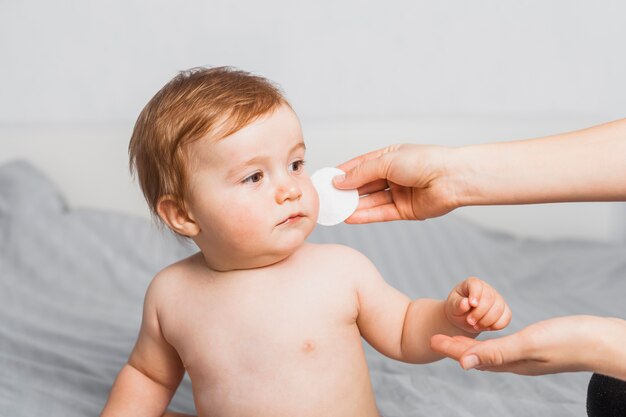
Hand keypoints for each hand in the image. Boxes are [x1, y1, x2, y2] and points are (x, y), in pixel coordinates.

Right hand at [333, 144, 461, 222]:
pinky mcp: (405, 210)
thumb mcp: (386, 161)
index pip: (360, 165)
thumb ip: (361, 173)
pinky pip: (381, 213)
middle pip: (364, 185)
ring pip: (371, 200)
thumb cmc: (424, 161)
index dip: (343, 173)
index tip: (326, 180)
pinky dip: (365, 215)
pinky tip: (350, 217)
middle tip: (327, 198)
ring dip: (353, 205)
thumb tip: (340, 181)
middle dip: (346, 191)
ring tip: (335, 210)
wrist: (452, 178)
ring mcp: (399, 193)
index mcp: (390, 157)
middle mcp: (394, 175)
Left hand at [430, 316, 625, 379]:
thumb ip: (497, 353)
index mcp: (512, 362)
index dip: (452, 347)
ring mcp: (529, 357)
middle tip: (436, 338)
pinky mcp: (539, 348)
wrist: (604, 342)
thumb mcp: (530, 344)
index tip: (432, 339)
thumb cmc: (570, 341)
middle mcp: (518, 362)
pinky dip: (493, 343)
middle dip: (456, 347)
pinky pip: (506, 348)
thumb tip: (463, 363)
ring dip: (472, 345)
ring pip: (492, 353)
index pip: (473, 355)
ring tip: (457, 339)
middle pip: (479, 355)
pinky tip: (493, 339)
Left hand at [445, 277, 510, 333]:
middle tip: (470, 321)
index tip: (472, 304)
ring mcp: (498, 299)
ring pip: (499, 309)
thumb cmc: (457, 309)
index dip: (476, 294)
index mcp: (472, 283)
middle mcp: (487, 289)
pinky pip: (506, 317)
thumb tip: (466, 303)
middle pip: (490, 298)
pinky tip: (486, 328)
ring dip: (487, 321)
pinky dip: (497, 325)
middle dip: (480, 313)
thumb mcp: (452, 306)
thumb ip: (457, 304)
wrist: (464, 318)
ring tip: (476, 326)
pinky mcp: (504, 310)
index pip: (477, 285)